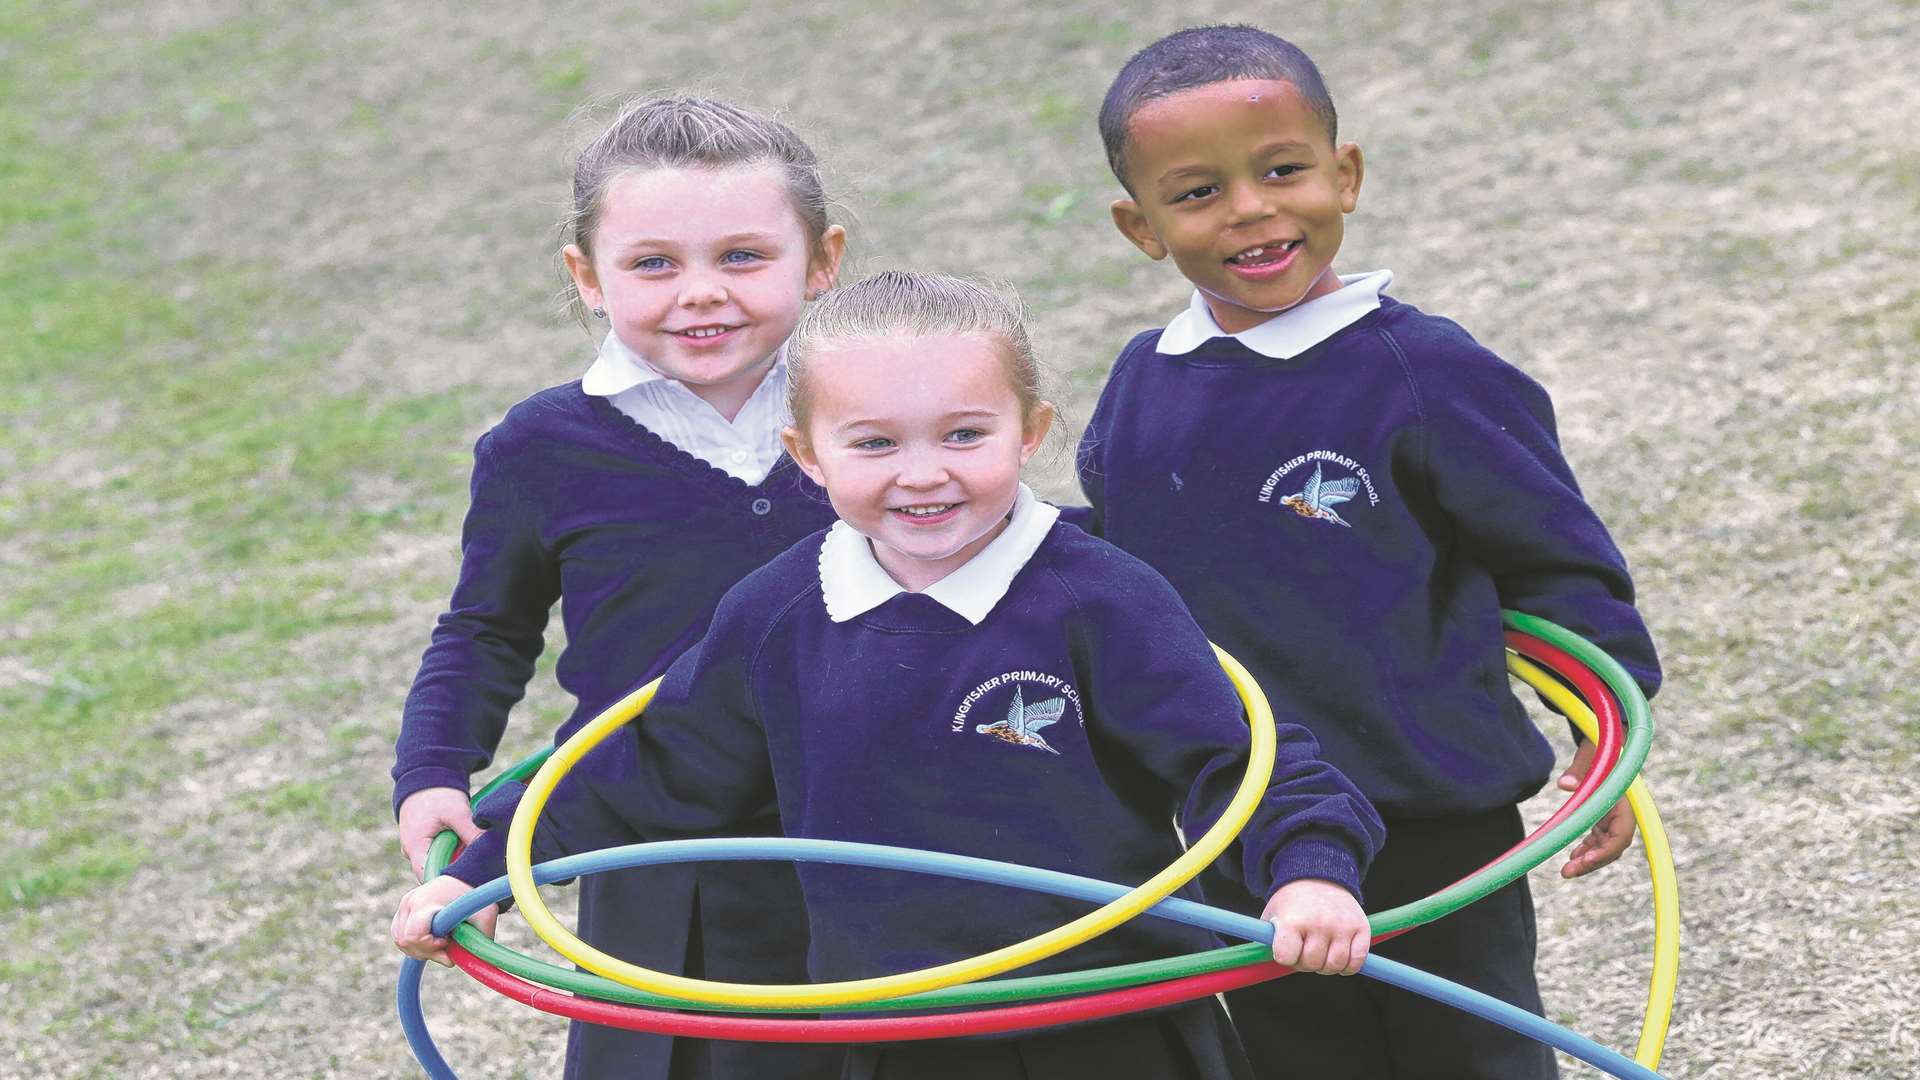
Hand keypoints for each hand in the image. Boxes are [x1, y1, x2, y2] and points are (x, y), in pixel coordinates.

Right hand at [391, 874, 494, 966]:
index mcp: (425, 902)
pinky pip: (399, 935)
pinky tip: (433, 941)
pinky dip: (413, 944)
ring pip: (400, 940)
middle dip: (426, 952)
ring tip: (441, 944)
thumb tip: (463, 963)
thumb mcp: (485, 916)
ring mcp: (404, 905)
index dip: (429, 946)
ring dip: (419, 949)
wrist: (465, 876)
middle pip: (404, 941)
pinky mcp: (403, 910)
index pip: (413, 936)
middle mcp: (409, 902)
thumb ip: (480, 939)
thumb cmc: (476, 896)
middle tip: (447, 948)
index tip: (447, 941)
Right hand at [397, 787, 482, 879]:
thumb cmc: (438, 793)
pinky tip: (467, 847)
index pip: (427, 877)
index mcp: (415, 846)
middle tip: (477, 869)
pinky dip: (453, 852)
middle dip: (454, 872)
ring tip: (473, 856)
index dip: (446, 882)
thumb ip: (471, 831)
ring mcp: (417, 848)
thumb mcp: (457, 811)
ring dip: (454, 861)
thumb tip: (489, 850)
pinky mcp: (425, 844)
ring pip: (438, 864)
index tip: (468, 880)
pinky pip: (439, 854)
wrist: (426, 776)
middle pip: (433, 873)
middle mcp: (411, 852)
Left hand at [1261, 878, 1369, 974]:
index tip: (1286, 948)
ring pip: (1335, 966)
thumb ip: (1267, 942)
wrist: (1317, 876)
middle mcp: (1319, 922)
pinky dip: (1348, 966)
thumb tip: (1258, 968)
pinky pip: (1356, 961)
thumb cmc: (1291, 905)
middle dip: (1306, 962)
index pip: (1286, 957)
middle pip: (1312, 964)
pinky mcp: (1361, 928)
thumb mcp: (1272, 917)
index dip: (1285, 957)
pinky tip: (1340, 956)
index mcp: (1292, 920)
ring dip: (1327, 966)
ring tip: (1321, 951)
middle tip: (1305, 948)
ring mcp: (1342, 925)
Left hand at [1556, 741, 1635, 877]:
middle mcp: (1623, 810)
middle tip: (1568, 872)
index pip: (1622, 834)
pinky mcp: (1606, 815)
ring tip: (1567, 871)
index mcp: (1623, 799)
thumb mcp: (1590, 752)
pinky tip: (1572, 857)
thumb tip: (1564, 785)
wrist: (1609, 738)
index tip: (1587, 860)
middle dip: (1593, 861)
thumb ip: (1579, 768)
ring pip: (1606, 846)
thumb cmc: (1602, 743)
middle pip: (1613, 846)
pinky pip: (1599, 838)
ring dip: (1589, 859)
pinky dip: (1588, 849)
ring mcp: (1615, 814)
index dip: (1606, 850)